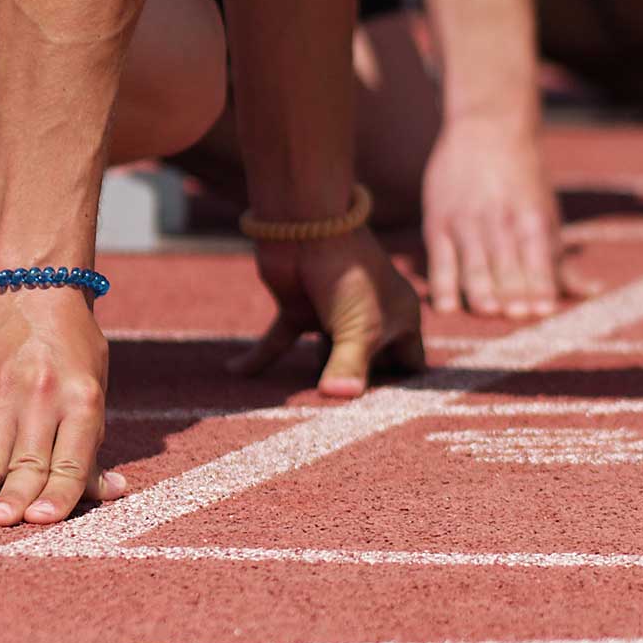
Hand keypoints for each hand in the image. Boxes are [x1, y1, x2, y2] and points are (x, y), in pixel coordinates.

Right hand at [0, 287, 130, 525]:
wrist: (32, 287)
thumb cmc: (73, 344)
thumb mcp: (94, 386)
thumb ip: (93, 441)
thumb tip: (110, 492)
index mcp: (81, 399)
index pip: (69, 459)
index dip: (56, 494)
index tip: (41, 522)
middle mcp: (41, 399)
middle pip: (25, 461)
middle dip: (10, 498)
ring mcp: (3, 397)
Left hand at [228, 230, 425, 397]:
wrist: (306, 223)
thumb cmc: (347, 273)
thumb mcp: (357, 328)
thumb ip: (349, 368)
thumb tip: (337, 399)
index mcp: (400, 318)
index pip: (409, 363)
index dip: (400, 386)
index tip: (384, 412)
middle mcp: (370, 318)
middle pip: (367, 366)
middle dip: (354, 386)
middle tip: (341, 419)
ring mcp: (332, 314)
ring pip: (324, 357)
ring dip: (312, 377)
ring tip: (304, 409)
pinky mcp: (297, 309)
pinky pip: (277, 341)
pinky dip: (256, 357)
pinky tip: (233, 371)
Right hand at [417, 121, 586, 317]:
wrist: (488, 126)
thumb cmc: (524, 179)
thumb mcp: (547, 214)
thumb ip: (559, 259)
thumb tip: (589, 293)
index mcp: (532, 218)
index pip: (538, 258)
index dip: (540, 285)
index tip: (543, 310)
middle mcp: (500, 220)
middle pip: (507, 262)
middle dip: (513, 290)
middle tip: (516, 315)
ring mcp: (467, 221)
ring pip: (474, 261)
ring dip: (481, 287)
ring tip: (487, 311)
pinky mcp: (439, 222)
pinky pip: (440, 259)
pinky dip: (443, 283)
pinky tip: (447, 306)